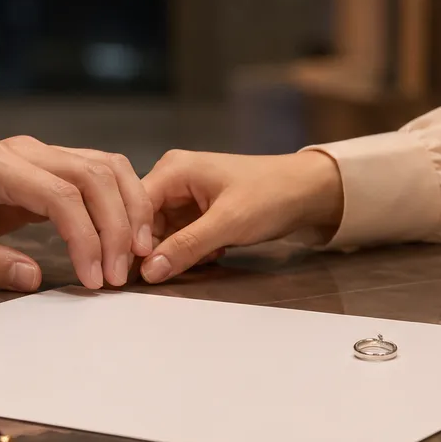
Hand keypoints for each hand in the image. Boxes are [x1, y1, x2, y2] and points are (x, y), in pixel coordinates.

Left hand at [0, 136, 152, 291]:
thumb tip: (31, 279)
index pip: (60, 194)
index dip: (86, 237)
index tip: (94, 279)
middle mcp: (22, 151)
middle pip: (93, 175)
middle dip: (118, 226)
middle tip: (121, 275)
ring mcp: (35, 154)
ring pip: (103, 168)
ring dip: (128, 209)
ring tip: (135, 256)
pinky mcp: (44, 166)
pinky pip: (94, 174)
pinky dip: (118, 201)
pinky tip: (124, 235)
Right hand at [138, 150, 344, 282]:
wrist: (308, 191)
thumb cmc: (271, 195)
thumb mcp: (227, 224)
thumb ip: (187, 247)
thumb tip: (149, 272)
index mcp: (173, 169)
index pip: (134, 208)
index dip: (132, 241)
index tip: (135, 272)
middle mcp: (173, 178)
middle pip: (145, 223)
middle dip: (161, 249)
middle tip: (179, 268)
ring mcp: (185, 195)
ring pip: (164, 233)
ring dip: (181, 251)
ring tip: (209, 254)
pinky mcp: (198, 210)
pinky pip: (181, 236)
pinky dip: (194, 249)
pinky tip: (216, 251)